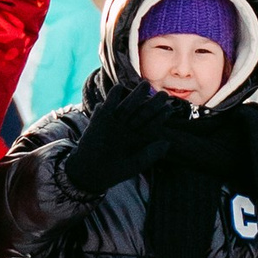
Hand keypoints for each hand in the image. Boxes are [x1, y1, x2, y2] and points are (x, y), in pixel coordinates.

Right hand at [61, 80, 184, 192]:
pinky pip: (108, 107)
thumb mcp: (134, 165)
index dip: (159, 117)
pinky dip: (112, 98)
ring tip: (145, 85)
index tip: (169, 109)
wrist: (89, 173)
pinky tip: (119, 88)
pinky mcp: (101, 120)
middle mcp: (128, 128)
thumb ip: (150, 155)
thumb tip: (168, 143)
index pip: (151, 125)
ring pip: (127, 107)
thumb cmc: (113, 171)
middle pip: (142, 113)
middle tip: (163, 94)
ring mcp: (115, 123)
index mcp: (137, 138)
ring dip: (135, 96)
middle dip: (152, 104)